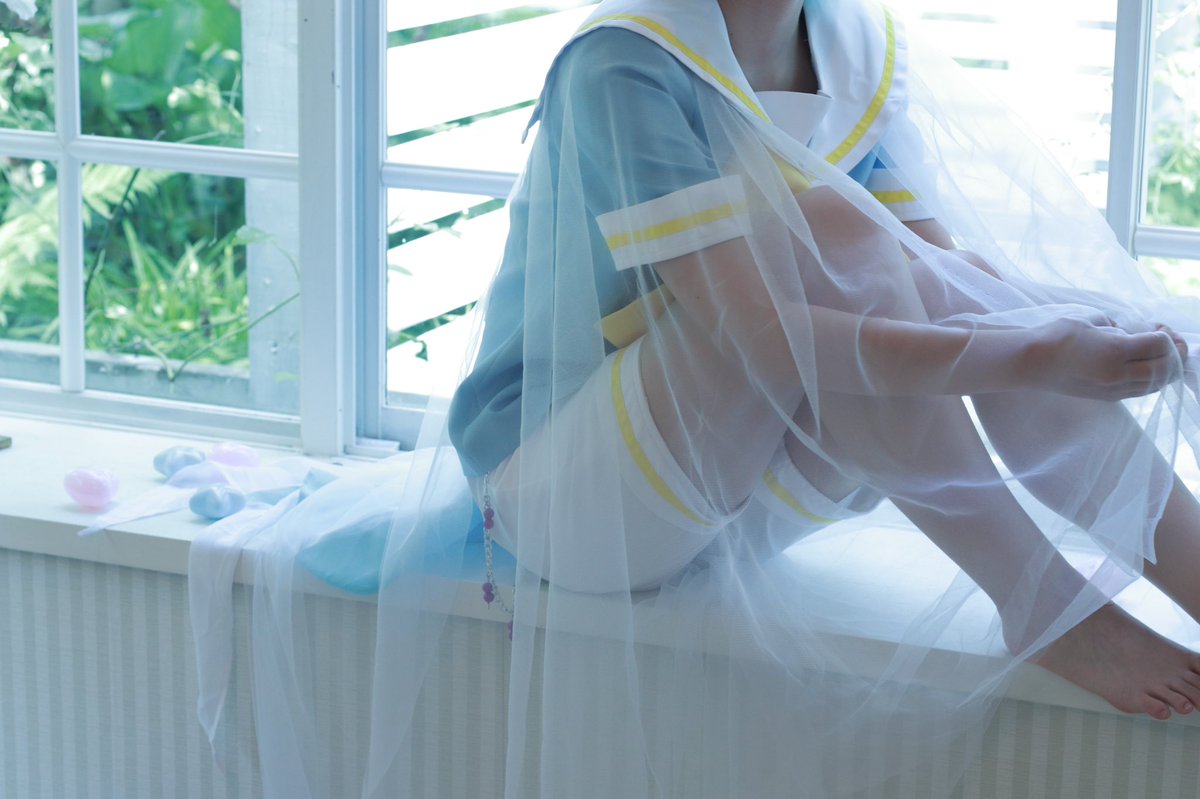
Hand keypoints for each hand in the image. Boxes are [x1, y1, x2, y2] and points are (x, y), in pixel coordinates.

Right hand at [1025, 317, 1185, 399]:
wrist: (1029, 363)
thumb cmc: (1055, 336)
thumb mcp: (1090, 321)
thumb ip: (1117, 328)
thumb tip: (1132, 334)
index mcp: (1114, 351)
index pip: (1159, 345)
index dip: (1166, 334)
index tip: (1159, 326)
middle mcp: (1117, 374)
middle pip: (1165, 368)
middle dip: (1175, 353)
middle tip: (1171, 340)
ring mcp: (1112, 389)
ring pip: (1156, 384)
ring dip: (1166, 369)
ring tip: (1162, 355)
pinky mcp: (1106, 397)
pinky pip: (1140, 391)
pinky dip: (1151, 379)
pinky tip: (1146, 367)